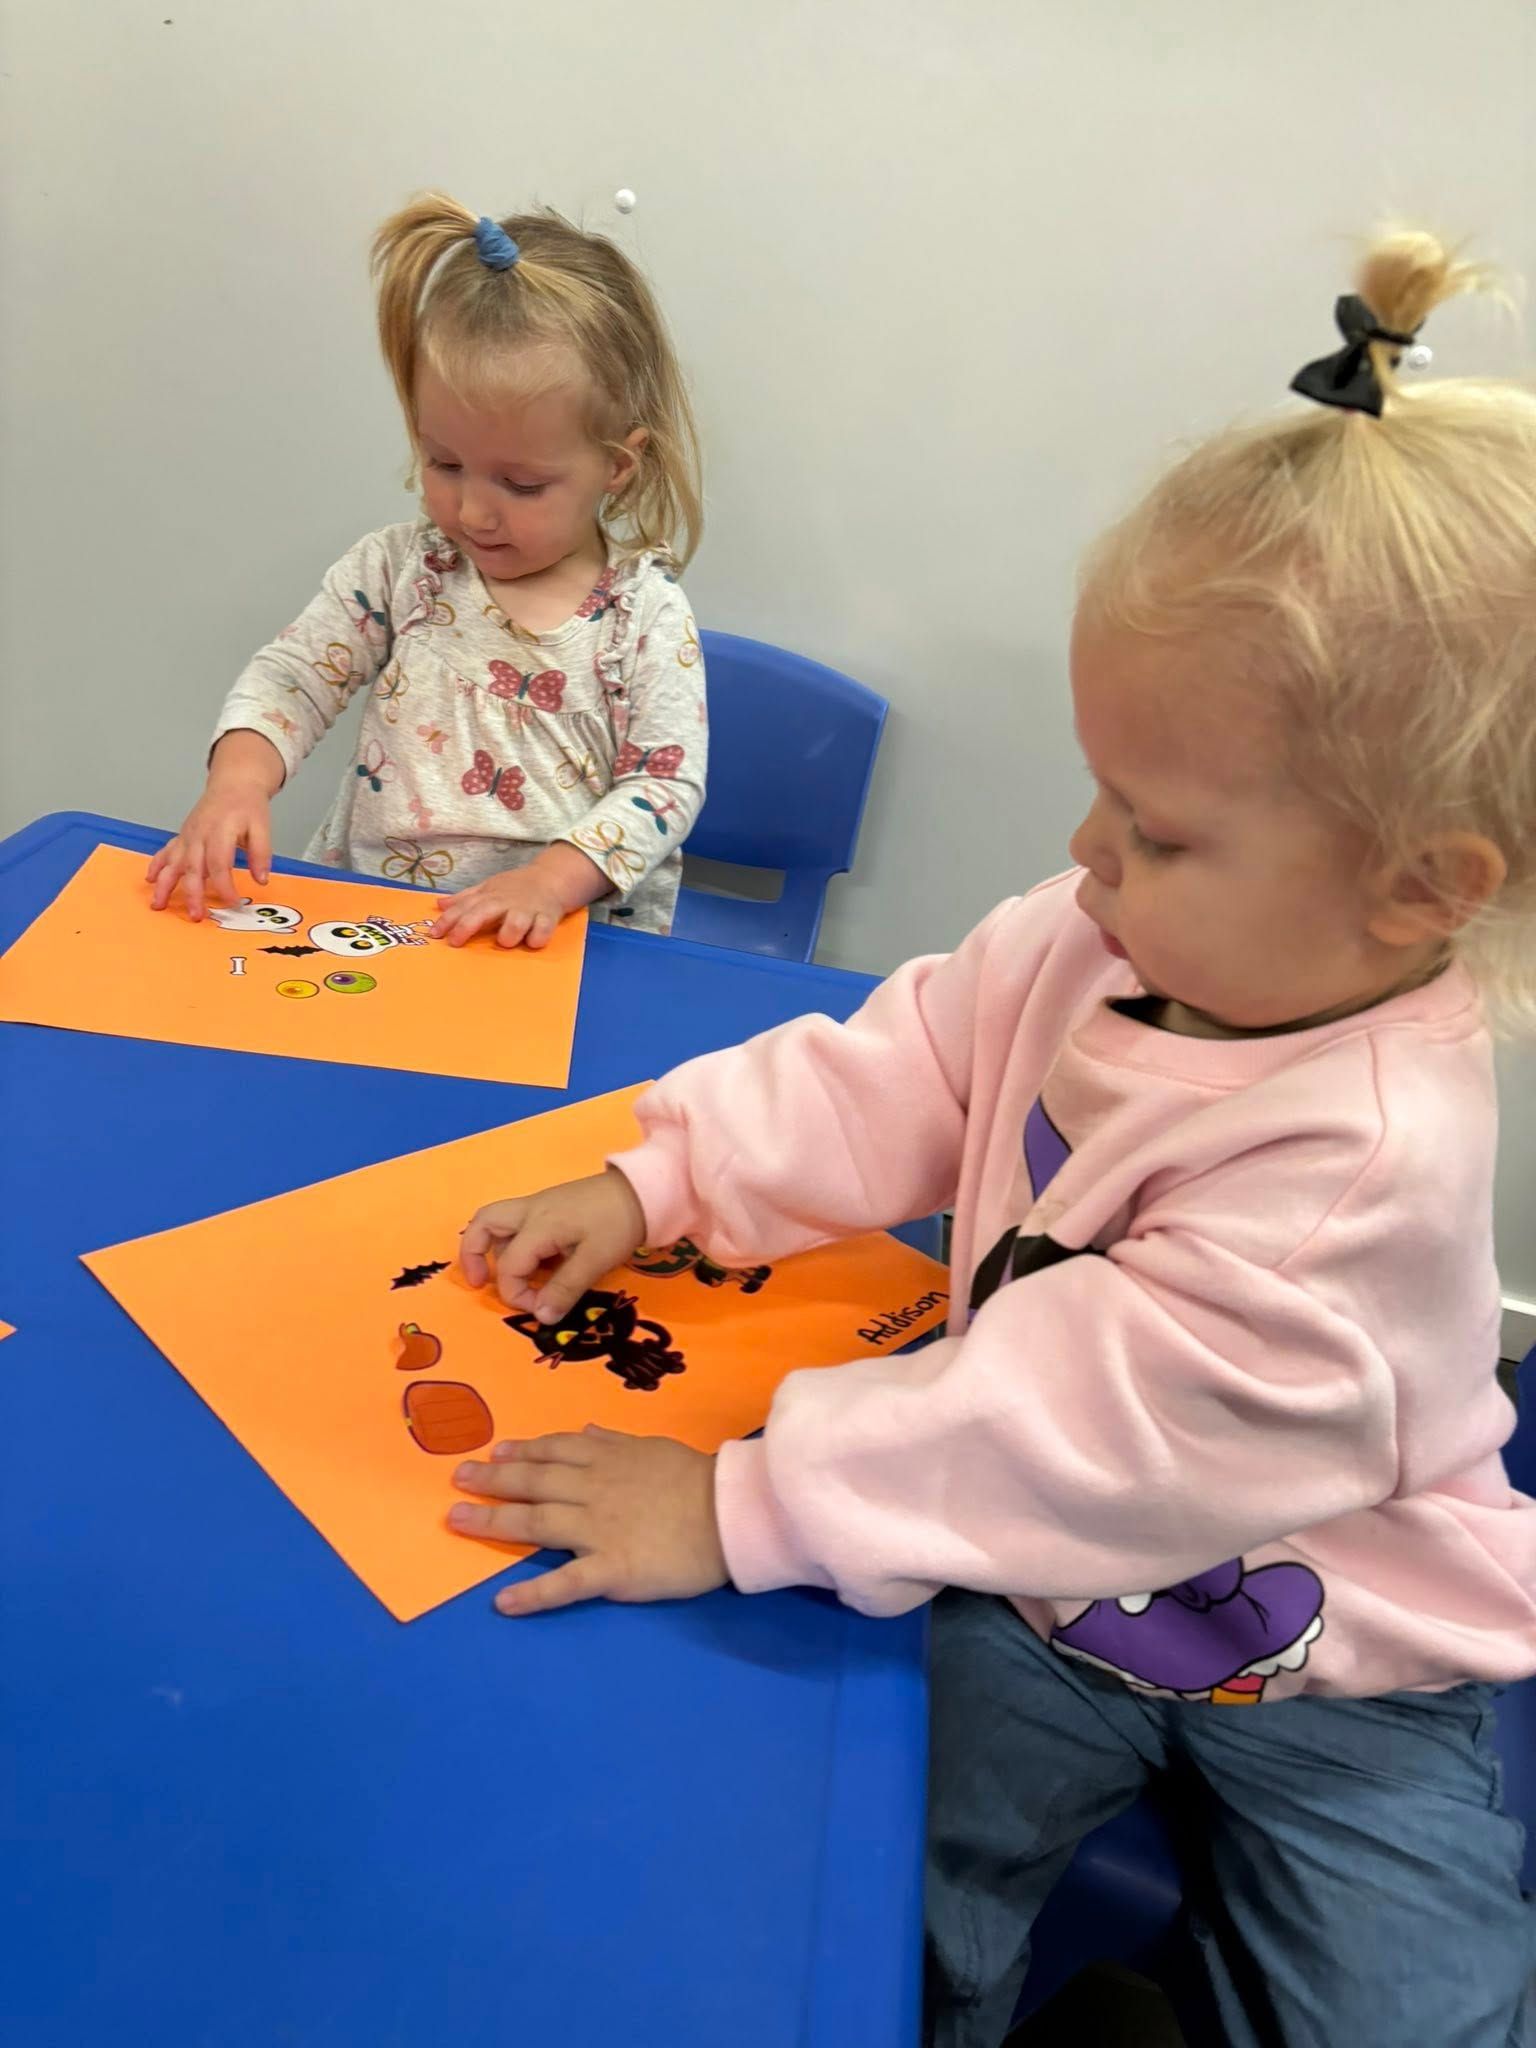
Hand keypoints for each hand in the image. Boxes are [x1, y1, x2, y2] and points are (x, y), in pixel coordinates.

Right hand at [148, 732, 281, 919]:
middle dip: (192, 893)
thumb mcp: (262, 826)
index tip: (232, 902)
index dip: (224, 885)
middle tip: (196, 915)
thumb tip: (261, 879)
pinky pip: (165, 851)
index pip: (219, 864)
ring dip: (164, 884)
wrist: (234, 784)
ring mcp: (188, 836)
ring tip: (158, 904)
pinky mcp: (183, 836)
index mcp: (220, 831)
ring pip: (172, 862)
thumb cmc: (247, 806)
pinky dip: (156, 865)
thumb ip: (261, 853)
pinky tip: (150, 879)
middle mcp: (199, 834)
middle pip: (192, 867)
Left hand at [430, 867, 567, 949]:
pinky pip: (542, 931)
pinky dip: (536, 937)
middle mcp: (506, 902)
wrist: (552, 878)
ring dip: (508, 934)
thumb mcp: (488, 888)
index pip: (464, 907)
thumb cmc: (515, 887)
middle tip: (455, 942)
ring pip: (516, 924)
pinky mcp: (548, 917)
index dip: (447, 921)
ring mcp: (527, 910)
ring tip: (504, 941)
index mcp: (490, 896)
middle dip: (467, 926)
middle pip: (483, 912)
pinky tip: (532, 941)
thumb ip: (465, 898)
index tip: (434, 934)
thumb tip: (439, 904)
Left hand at [448, 1427, 728, 1614]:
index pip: (554, 1451)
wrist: (730, 1515)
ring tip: (457, 1521)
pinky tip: (503, 1602)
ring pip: (536, 1523)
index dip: (521, 1451)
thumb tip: (586, 1431)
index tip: (495, 1450)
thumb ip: (616, 1441)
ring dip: (493, 1523)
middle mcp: (592, 1491)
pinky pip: (566, 1583)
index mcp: (607, 1460)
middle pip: (534, 1483)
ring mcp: (598, 1531)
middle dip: (493, 1480)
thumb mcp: (654, 1447)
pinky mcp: (611, 1569)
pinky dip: (533, 1593)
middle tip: (458, 1479)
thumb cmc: (697, 1480)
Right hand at [461, 1169, 645, 1322]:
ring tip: (504, 1275)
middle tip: (480, 1283)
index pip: (510, 1266)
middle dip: (473, 1254)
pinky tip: (534, 1263)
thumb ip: (565, 1289)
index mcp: (538, 1225)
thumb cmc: (618, 1224)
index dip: (518, 1294)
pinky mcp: (552, 1205)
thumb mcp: (595, 1260)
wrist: (644, 1190)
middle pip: (483, 1223)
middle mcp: (530, 1211)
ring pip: (497, 1221)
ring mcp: (540, 1204)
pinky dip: (513, 1242)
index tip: (542, 1309)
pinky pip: (518, 1222)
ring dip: (492, 1247)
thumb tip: (541, 1317)